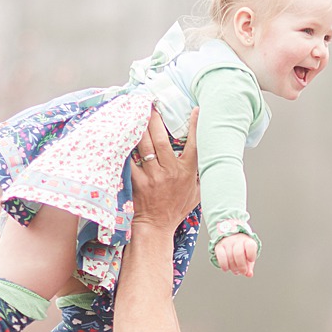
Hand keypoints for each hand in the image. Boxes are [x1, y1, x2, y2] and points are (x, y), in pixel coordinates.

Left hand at [130, 107, 200, 233]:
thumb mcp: (197, 192)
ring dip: (141, 128)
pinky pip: (131, 160)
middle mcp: (170, 172)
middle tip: (151, 104)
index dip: (195, 126)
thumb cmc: (176, 209)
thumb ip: (200, 174)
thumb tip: (208, 158)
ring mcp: (153, 176)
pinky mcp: (138, 181)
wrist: (156, 226)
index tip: (195, 109)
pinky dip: (127, 147)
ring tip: (137, 112)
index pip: (194, 145)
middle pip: (162, 140)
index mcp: (187, 172)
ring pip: (145, 146)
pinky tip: (124, 134)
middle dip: (156, 119)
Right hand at [215, 233, 257, 277]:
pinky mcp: (219, 246)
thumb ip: (249, 266)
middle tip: (243, 271)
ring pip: (230, 256)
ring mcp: (227, 242)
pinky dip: (224, 265)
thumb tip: (249, 275)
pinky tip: (226, 269)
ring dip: (233, 267)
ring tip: (236, 271)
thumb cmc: (242, 251)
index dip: (251, 254)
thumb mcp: (248, 257)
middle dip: (241, 266)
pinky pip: (221, 256)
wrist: (231, 239)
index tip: (251, 260)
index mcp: (247, 241)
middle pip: (239, 253)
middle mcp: (237, 240)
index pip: (250, 246)